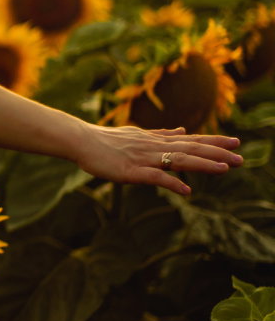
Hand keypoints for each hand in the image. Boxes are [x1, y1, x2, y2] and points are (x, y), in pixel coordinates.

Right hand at [73, 123, 242, 194]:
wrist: (80, 139)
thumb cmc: (104, 139)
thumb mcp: (137, 134)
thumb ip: (161, 134)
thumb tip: (183, 130)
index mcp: (156, 139)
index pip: (190, 140)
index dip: (213, 142)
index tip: (235, 142)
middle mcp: (154, 146)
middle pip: (190, 149)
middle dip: (216, 153)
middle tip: (241, 158)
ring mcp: (143, 158)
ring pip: (178, 160)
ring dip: (202, 164)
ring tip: (225, 168)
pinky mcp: (131, 171)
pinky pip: (155, 177)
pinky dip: (172, 182)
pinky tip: (187, 190)